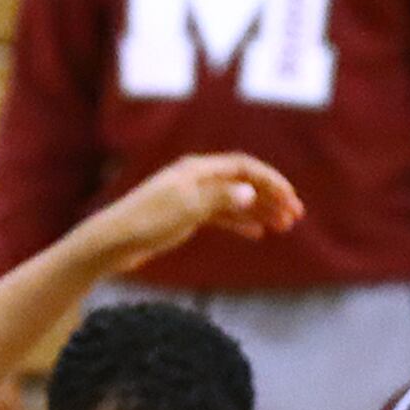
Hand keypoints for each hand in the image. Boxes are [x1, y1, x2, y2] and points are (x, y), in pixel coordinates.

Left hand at [77, 152, 305, 274]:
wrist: (114, 242)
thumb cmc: (146, 222)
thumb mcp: (186, 208)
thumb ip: (220, 198)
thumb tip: (250, 190)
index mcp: (198, 170)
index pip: (244, 167)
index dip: (270, 180)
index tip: (291, 198)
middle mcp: (197, 179)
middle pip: (243, 182)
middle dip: (271, 196)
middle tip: (295, 215)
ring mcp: (192, 197)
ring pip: (235, 200)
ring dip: (260, 210)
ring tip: (283, 226)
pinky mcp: (185, 216)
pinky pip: (221, 216)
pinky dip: (240, 222)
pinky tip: (256, 233)